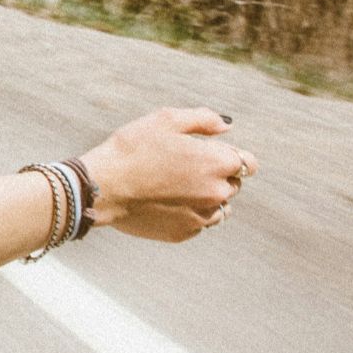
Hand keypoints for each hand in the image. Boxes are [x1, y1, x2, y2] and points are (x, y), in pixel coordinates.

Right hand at [76, 107, 255, 241]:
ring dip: (207, 197)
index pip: (249, 163)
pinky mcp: (185, 233)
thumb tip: (227, 126)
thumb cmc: (132, 148)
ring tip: (176, 186)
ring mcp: (202, 216)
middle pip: (234, 184)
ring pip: (220, 207)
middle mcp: (216, 193)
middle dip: (218, 175)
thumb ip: (203, 120)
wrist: (103, 187)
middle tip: (184, 166)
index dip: (231, 155)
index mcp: (217, 163)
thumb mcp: (166, 120)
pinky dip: (190, 212)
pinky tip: (165, 201)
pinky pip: (199, 222)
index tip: (212, 153)